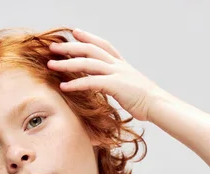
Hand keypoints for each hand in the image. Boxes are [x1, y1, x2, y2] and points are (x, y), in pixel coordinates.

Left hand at [47, 28, 165, 121]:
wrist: (158, 105)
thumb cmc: (145, 100)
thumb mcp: (130, 86)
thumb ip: (118, 82)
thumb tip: (109, 86)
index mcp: (122, 64)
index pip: (103, 45)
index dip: (88, 37)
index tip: (75, 32)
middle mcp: (118, 65)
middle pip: (90, 50)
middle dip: (70, 47)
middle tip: (53, 47)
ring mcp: (117, 73)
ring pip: (87, 63)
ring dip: (67, 63)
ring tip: (51, 65)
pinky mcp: (115, 85)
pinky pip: (91, 82)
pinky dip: (76, 84)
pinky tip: (63, 86)